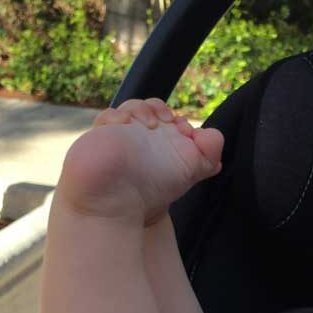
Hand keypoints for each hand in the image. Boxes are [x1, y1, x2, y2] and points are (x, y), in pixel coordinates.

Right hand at [58, 98, 222, 221]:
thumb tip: (210, 135)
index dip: (180, 121)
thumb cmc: (152, 190)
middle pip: (152, 108)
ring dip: (142, 108)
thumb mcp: (190, 171)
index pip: (172, 119)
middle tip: (167, 123)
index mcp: (164, 145)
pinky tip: (126, 125)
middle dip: (160, 108)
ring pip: (131, 107)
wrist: (120, 206)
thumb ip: (208, 154)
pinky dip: (118, 116)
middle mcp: (143, 139)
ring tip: (149, 124)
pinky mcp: (102, 136)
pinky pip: (108, 116)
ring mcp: (122, 136)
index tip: (185, 133)